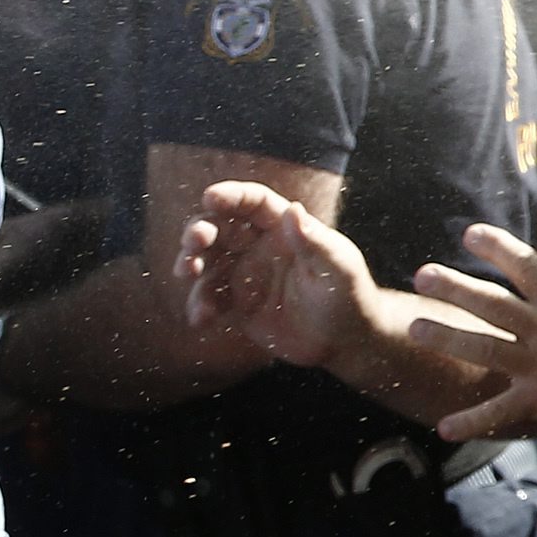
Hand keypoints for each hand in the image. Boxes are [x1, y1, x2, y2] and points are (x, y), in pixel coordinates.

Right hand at [176, 181, 388, 370]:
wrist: (344, 340)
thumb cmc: (349, 296)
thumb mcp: (338, 268)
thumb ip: (315, 242)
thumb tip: (294, 209)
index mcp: (284, 228)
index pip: (254, 203)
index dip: (232, 196)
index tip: (210, 197)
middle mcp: (259, 246)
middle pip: (219, 228)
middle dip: (200, 229)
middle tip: (194, 241)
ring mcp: (244, 274)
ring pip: (207, 261)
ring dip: (191, 264)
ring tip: (187, 273)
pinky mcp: (237, 302)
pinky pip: (210, 299)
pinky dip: (200, 305)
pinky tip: (200, 319)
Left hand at [406, 224, 536, 441]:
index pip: (523, 264)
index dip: (494, 246)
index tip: (468, 235)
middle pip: (491, 303)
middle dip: (453, 287)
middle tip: (421, 275)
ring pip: (484, 347)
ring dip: (447, 337)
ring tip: (415, 327)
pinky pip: (500, 411)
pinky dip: (472, 421)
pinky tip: (443, 427)